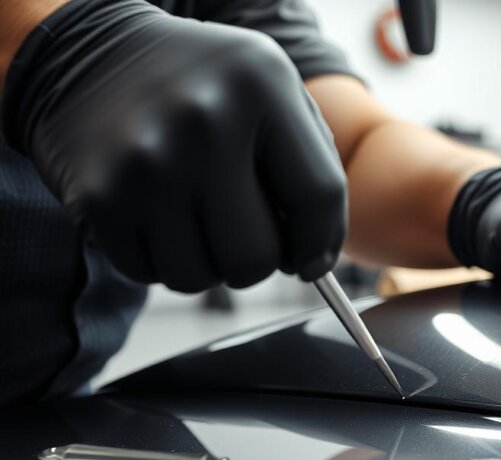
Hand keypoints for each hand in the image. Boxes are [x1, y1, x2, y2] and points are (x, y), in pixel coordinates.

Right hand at [1, 0, 346, 291]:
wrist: (94, 55)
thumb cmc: (206, 87)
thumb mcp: (275, 92)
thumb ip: (313, 164)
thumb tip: (316, 257)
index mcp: (262, 86)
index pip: (318, 196)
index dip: (321, 244)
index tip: (312, 261)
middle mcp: (203, 120)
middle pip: (256, 255)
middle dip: (259, 261)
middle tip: (245, 235)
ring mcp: (146, 160)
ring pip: (200, 277)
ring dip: (208, 266)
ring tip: (200, 220)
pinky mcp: (98, 194)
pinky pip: (149, 272)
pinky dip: (161, 260)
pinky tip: (160, 217)